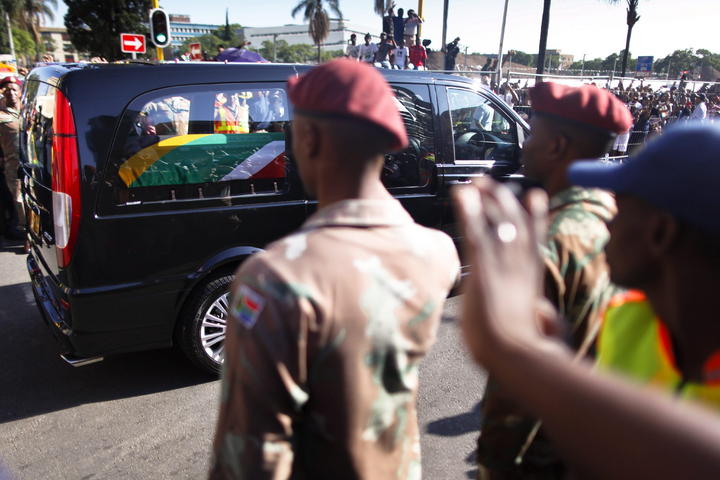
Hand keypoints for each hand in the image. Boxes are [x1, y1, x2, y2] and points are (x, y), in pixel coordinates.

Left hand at [452, 178, 560, 368]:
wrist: (517, 354)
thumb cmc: (526, 351)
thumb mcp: (538, 330)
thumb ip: (543, 319)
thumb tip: (544, 316)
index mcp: (533, 277)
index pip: (535, 237)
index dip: (536, 215)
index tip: (535, 195)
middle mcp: (521, 263)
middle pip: (516, 221)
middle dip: (504, 199)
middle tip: (492, 182)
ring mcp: (504, 262)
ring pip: (497, 220)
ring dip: (486, 198)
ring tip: (476, 181)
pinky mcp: (484, 265)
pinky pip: (475, 230)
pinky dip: (469, 209)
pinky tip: (461, 194)